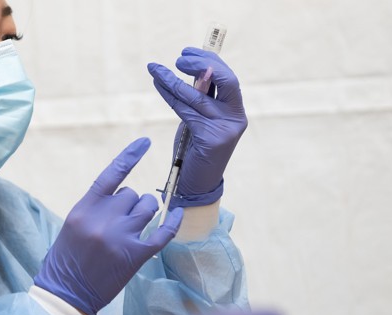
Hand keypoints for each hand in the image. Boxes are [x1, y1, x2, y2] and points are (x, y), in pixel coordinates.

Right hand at [34, 137, 182, 314]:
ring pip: (148, 208)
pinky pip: (163, 232)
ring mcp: (121, 237)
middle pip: (132, 194)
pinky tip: (176, 214)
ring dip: (145, 213)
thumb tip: (124, 195)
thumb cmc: (66, 259)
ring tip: (134, 227)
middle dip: (130, 204)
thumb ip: (97, 207)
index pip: (112, 174)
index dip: (130, 156)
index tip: (145, 141)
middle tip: (120, 222)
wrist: (65, 294)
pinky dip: (172, 223)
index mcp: (84, 208)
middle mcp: (103, 219)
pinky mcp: (136, 255)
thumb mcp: (73, 224)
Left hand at [148, 47, 247, 208]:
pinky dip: (169, 95)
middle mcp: (235, 118)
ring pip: (198, 96)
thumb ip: (201, 97)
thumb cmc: (195, 150)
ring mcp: (226, 129)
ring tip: (155, 69)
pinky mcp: (211, 139)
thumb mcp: (199, 118)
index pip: (228, 77)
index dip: (209, 60)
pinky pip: (186, 110)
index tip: (187, 52)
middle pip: (226, 80)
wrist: (195, 186)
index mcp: (236, 110)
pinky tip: (157, 84)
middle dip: (201, 64)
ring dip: (173, 79)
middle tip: (179, 58)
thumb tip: (192, 69)